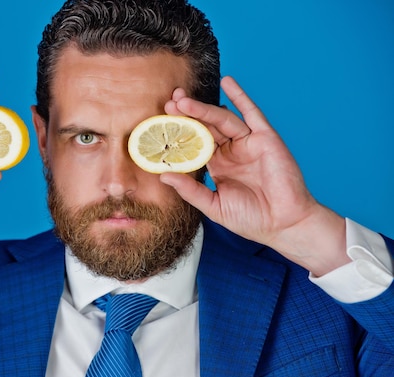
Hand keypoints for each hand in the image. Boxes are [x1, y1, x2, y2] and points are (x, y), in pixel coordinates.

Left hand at [160, 76, 348, 274]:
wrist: (283, 225)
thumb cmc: (251, 219)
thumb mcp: (214, 205)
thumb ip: (190, 190)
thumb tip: (163, 175)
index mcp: (217, 165)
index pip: (194, 142)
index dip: (179, 131)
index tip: (161, 122)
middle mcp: (231, 151)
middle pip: (205, 126)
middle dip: (187, 114)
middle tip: (168, 104)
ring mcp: (248, 143)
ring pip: (222, 119)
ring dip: (203, 108)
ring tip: (183, 101)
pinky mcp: (266, 138)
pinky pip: (252, 113)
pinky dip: (240, 97)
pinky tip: (227, 82)